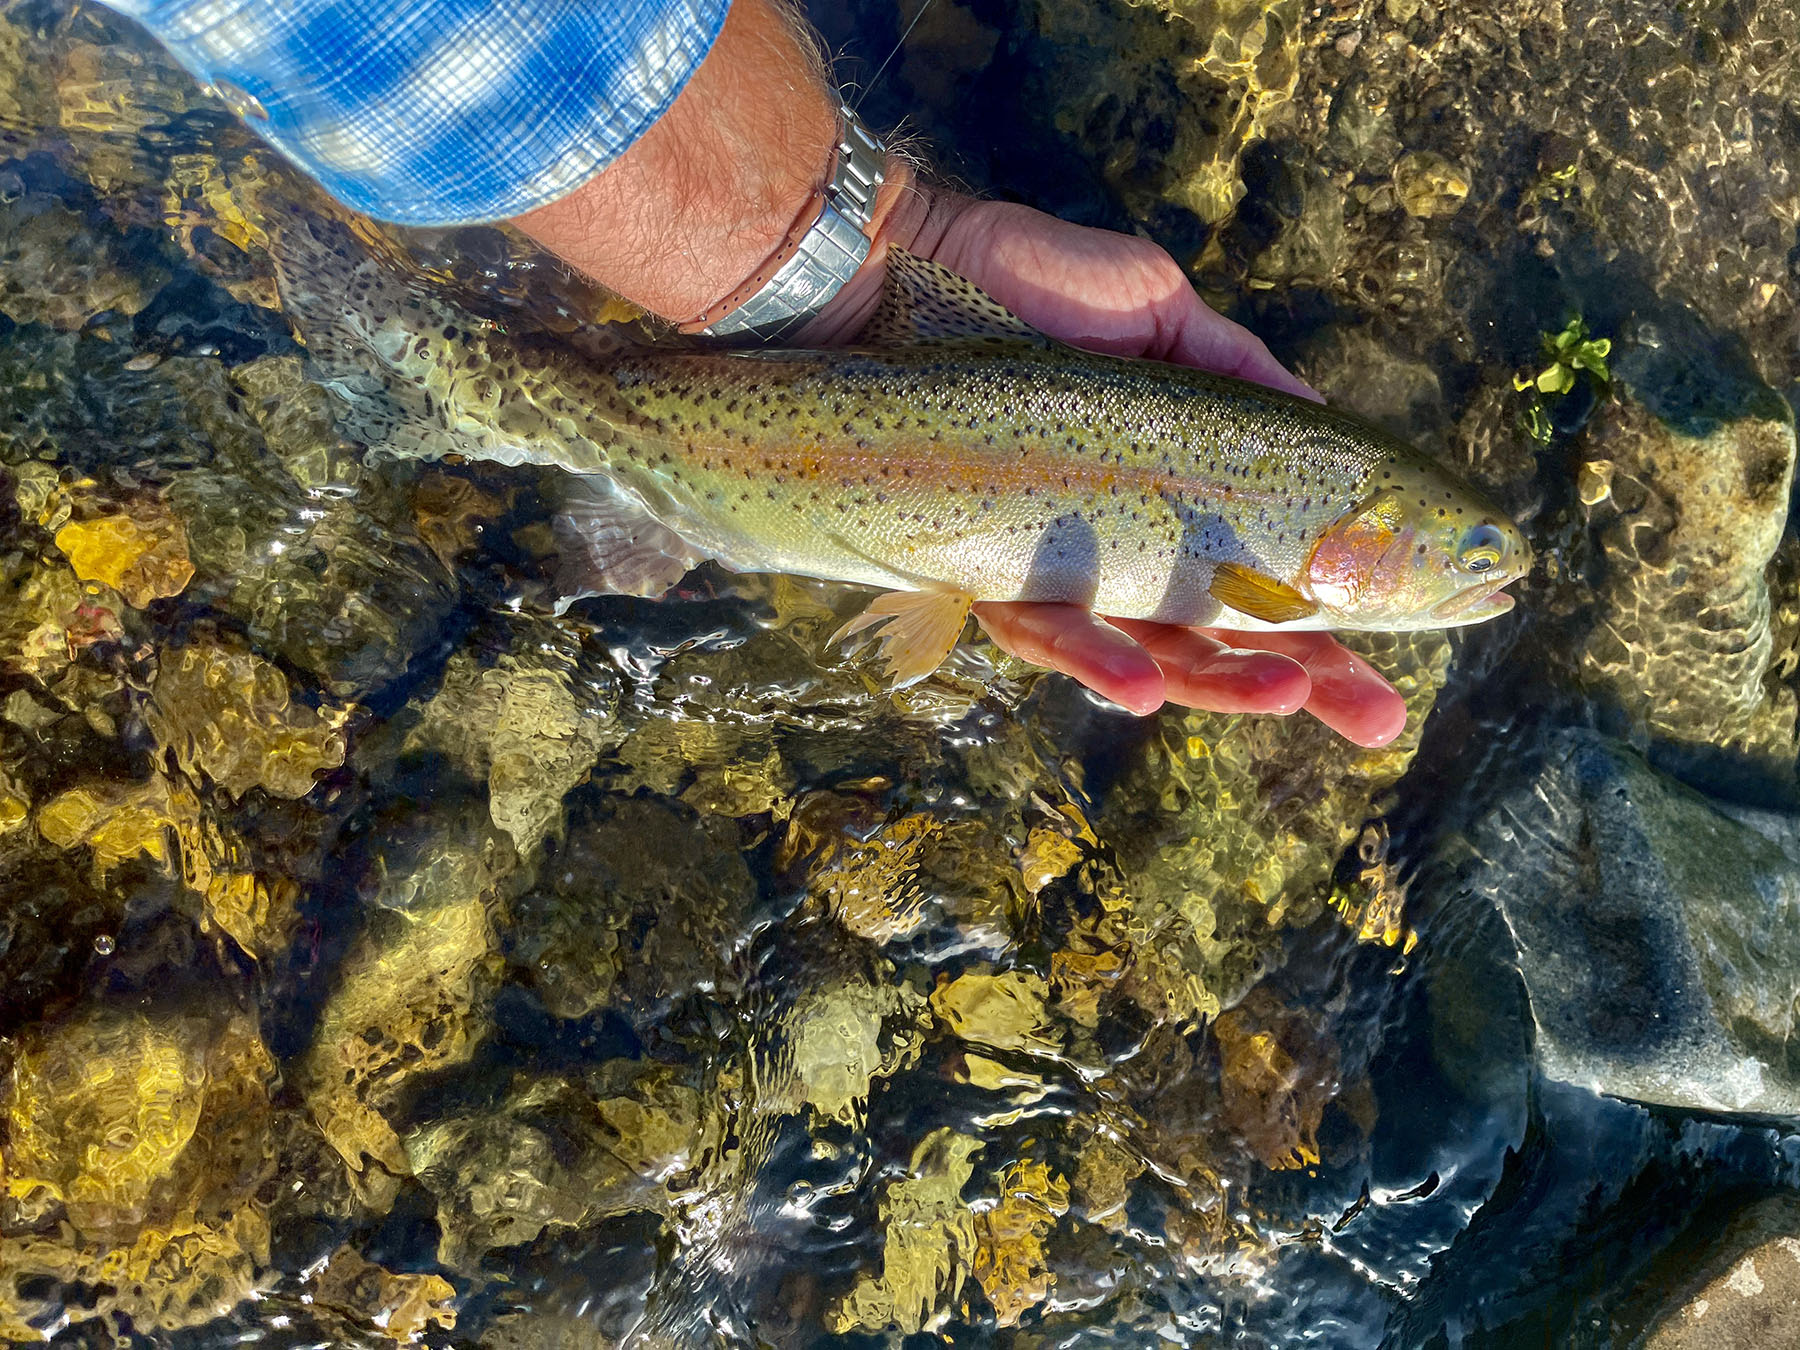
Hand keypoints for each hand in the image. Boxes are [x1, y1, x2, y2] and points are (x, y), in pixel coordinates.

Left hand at [874, 196, 1406, 745]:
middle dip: (1303, 681)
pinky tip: (1146, 690)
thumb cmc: (1030, 283)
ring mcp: (1056, 563)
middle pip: (1220, 634)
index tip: (1410, 645)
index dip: (1333, 613)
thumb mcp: (1161, 309)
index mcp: (1172, 490)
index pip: (1265, 569)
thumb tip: (1328, 427)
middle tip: (1377, 722)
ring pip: (1145, 650)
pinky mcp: (986, 568)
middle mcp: (1119, 543)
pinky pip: (1044, 628)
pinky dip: (1096, 660)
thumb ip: (1238, 375)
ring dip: (1217, 682)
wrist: (903, 268)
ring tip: (1288, 698)